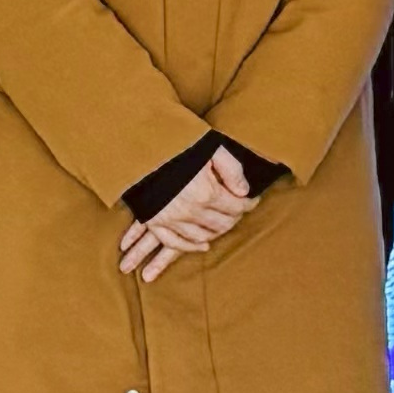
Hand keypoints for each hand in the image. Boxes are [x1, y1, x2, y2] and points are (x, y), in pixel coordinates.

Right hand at [117, 149, 252, 280]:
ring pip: (202, 236)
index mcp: (207, 192)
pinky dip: (190, 247)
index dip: (248, 204)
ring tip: (222, 226)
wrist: (141, 148)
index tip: (252, 200)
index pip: (237, 207)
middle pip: (222, 224)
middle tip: (238, 211)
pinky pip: (175, 243)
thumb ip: (232, 170)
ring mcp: (172, 219)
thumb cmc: (178, 145)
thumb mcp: (211, 148)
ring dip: (215, 233)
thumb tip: (245, 191)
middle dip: (234, 218)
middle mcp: (191, 211)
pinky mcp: (155, 222)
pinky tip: (202, 246)